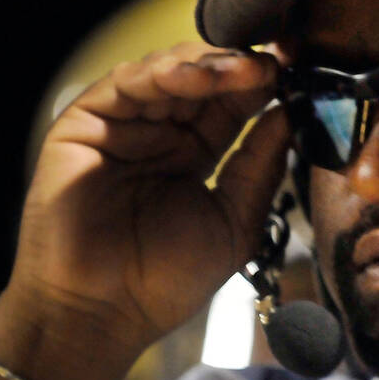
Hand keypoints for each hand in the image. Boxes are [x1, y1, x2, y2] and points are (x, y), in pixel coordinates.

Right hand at [0, 42, 290, 379]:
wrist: (102, 315)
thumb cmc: (164, 280)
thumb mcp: (234, 222)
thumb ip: (260, 168)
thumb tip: (290, 116)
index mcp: (195, 152)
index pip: (233, 104)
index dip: (262, 86)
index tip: (296, 74)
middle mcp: (159, 132)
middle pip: (202, 79)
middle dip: (240, 67)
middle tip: (273, 65)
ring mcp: (121, 125)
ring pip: (165, 71)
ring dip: (207, 64)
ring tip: (241, 70)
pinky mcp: (83, 124)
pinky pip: (122, 84)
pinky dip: (158, 73)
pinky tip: (193, 76)